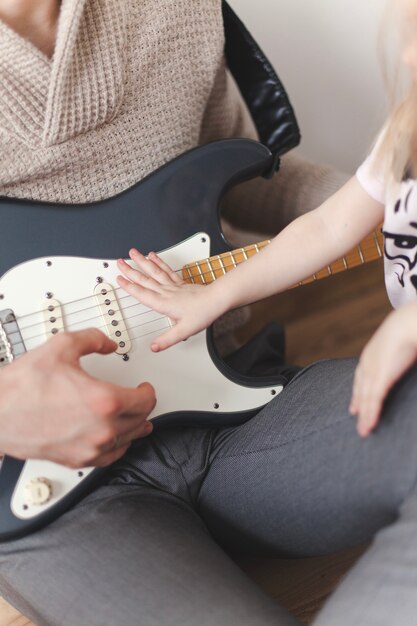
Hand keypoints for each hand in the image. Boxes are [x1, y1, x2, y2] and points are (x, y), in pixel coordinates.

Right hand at [0, 329, 155, 467]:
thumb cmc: (22, 387)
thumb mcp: (61, 347)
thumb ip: (92, 339)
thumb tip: (107, 343)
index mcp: (104, 401)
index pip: (145, 400)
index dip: (148, 391)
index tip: (145, 387)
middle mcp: (101, 429)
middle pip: (140, 421)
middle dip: (144, 407)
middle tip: (142, 399)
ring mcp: (89, 448)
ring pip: (128, 441)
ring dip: (136, 428)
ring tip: (139, 421)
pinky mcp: (76, 459)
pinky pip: (109, 457)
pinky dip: (118, 446)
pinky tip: (117, 440)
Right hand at [117, 249, 222, 350]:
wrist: (217, 300)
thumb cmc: (203, 313)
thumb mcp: (184, 331)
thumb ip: (167, 339)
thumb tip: (154, 347)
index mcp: (164, 303)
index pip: (142, 294)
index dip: (129, 287)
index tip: (119, 279)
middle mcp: (167, 292)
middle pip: (145, 279)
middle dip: (130, 271)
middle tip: (119, 262)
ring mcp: (173, 285)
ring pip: (154, 271)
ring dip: (142, 261)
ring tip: (133, 253)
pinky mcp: (179, 282)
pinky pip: (165, 270)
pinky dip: (158, 262)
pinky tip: (153, 256)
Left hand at [350, 303, 416, 436]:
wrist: (407, 323)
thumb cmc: (409, 328)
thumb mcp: (401, 342)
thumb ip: (399, 353)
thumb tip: (405, 355)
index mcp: (371, 353)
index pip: (361, 376)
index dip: (359, 390)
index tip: (356, 402)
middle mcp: (368, 363)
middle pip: (360, 388)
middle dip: (359, 404)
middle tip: (356, 417)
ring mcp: (372, 371)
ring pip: (366, 398)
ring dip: (364, 416)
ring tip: (363, 431)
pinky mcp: (380, 378)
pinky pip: (373, 400)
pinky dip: (370, 414)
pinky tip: (368, 425)